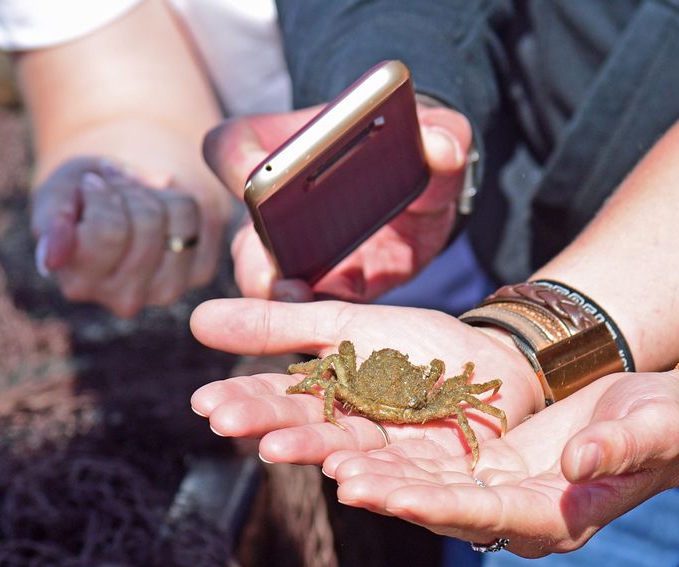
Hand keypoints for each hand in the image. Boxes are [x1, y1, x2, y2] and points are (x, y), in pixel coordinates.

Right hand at [32, 157, 227, 316]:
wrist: (123, 196)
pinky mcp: (199, 274)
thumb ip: (50, 224)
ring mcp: (166, 290)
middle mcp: (123, 299)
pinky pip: (204, 218)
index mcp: (79, 284)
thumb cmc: (80, 195)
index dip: (102, 195)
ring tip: (138, 199)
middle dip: (131, 192)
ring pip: (179, 220)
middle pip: (147, 223)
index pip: (107, 232)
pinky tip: (164, 211)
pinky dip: (182, 201)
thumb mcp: (56, 196)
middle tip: (118, 189)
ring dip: (158, 195)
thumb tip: (53, 258)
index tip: (92, 185)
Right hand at [189, 298, 543, 464]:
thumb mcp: (346, 324)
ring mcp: (395, 451)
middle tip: (225, 421)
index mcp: (332, 396)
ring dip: (313, 451)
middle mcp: (356, 428)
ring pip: (351, 452)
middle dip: (267, 424)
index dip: (245, 399)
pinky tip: (346, 471)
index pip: (282, 397)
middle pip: (309, 426)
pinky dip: (377, 473)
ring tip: (277, 448)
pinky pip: (407, 471)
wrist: (493, 361)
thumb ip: (281, 327)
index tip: (204, 402)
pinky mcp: (436, 467)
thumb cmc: (418, 345)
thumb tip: (198, 319)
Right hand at [202, 104, 472, 302]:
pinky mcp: (332, 286)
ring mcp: (297, 251)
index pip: (235, 147)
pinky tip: (345, 319)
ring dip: (280, 291)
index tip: (258, 176)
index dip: (237, 161)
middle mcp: (277, 204)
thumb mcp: (438, 135)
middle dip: (256, 250)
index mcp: (286, 147)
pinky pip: (316, 307)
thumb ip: (443, 136)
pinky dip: (325, 314)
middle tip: (276, 266)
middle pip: (246, 228)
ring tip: (301, 299)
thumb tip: (440, 149)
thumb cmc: (417, 148)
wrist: (430, 190)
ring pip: (268, 277)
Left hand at [325, 369, 678, 557]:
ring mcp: (504, 492)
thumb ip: (620, 447)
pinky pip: (437, 464)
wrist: (663, 417)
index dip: (436, 506)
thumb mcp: (653, 426)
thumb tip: (579, 465)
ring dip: (383, 476)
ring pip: (432, 487)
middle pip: (446, 509)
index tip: (388, 496)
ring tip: (329, 460)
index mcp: (561, 516)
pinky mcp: (492, 467)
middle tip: (338, 478)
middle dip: (392, 494)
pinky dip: (398, 454)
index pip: (490, 516)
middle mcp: (523, 513)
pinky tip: (357, 439)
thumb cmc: (666, 421)